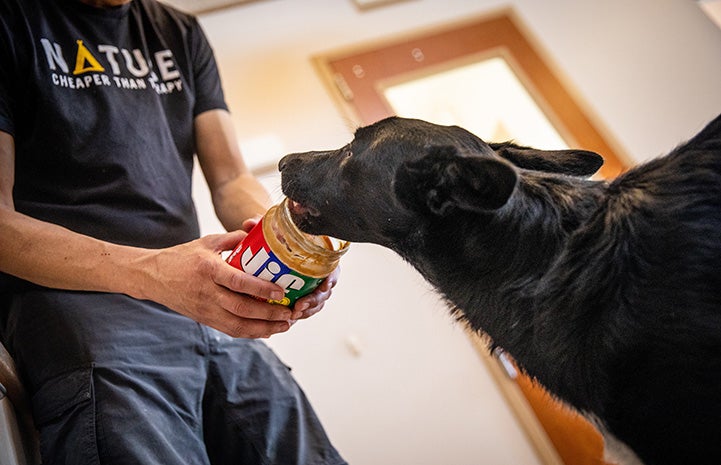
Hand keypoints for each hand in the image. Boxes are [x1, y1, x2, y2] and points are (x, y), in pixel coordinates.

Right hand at [138, 230, 294, 337]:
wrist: (152, 276)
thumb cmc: (182, 257)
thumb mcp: (207, 242)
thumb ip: (234, 238)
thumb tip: (259, 232)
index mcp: (208, 269)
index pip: (238, 282)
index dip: (261, 289)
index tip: (280, 292)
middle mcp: (207, 292)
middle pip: (241, 309)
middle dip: (268, 315)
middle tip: (290, 313)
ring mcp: (205, 309)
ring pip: (237, 325)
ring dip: (263, 328)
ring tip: (283, 325)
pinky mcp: (204, 319)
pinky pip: (230, 330)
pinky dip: (250, 333)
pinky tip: (267, 331)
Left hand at [242, 215, 340, 320]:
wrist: (277, 246)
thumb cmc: (281, 236)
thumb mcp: (273, 229)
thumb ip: (263, 225)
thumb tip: (249, 223)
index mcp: (322, 258)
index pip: (333, 272)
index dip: (329, 282)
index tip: (322, 287)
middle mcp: (320, 275)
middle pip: (323, 293)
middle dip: (313, 303)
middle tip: (299, 306)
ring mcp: (311, 289)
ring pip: (314, 305)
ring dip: (305, 312)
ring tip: (292, 315)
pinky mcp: (301, 298)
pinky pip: (302, 310)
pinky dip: (296, 315)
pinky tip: (286, 320)